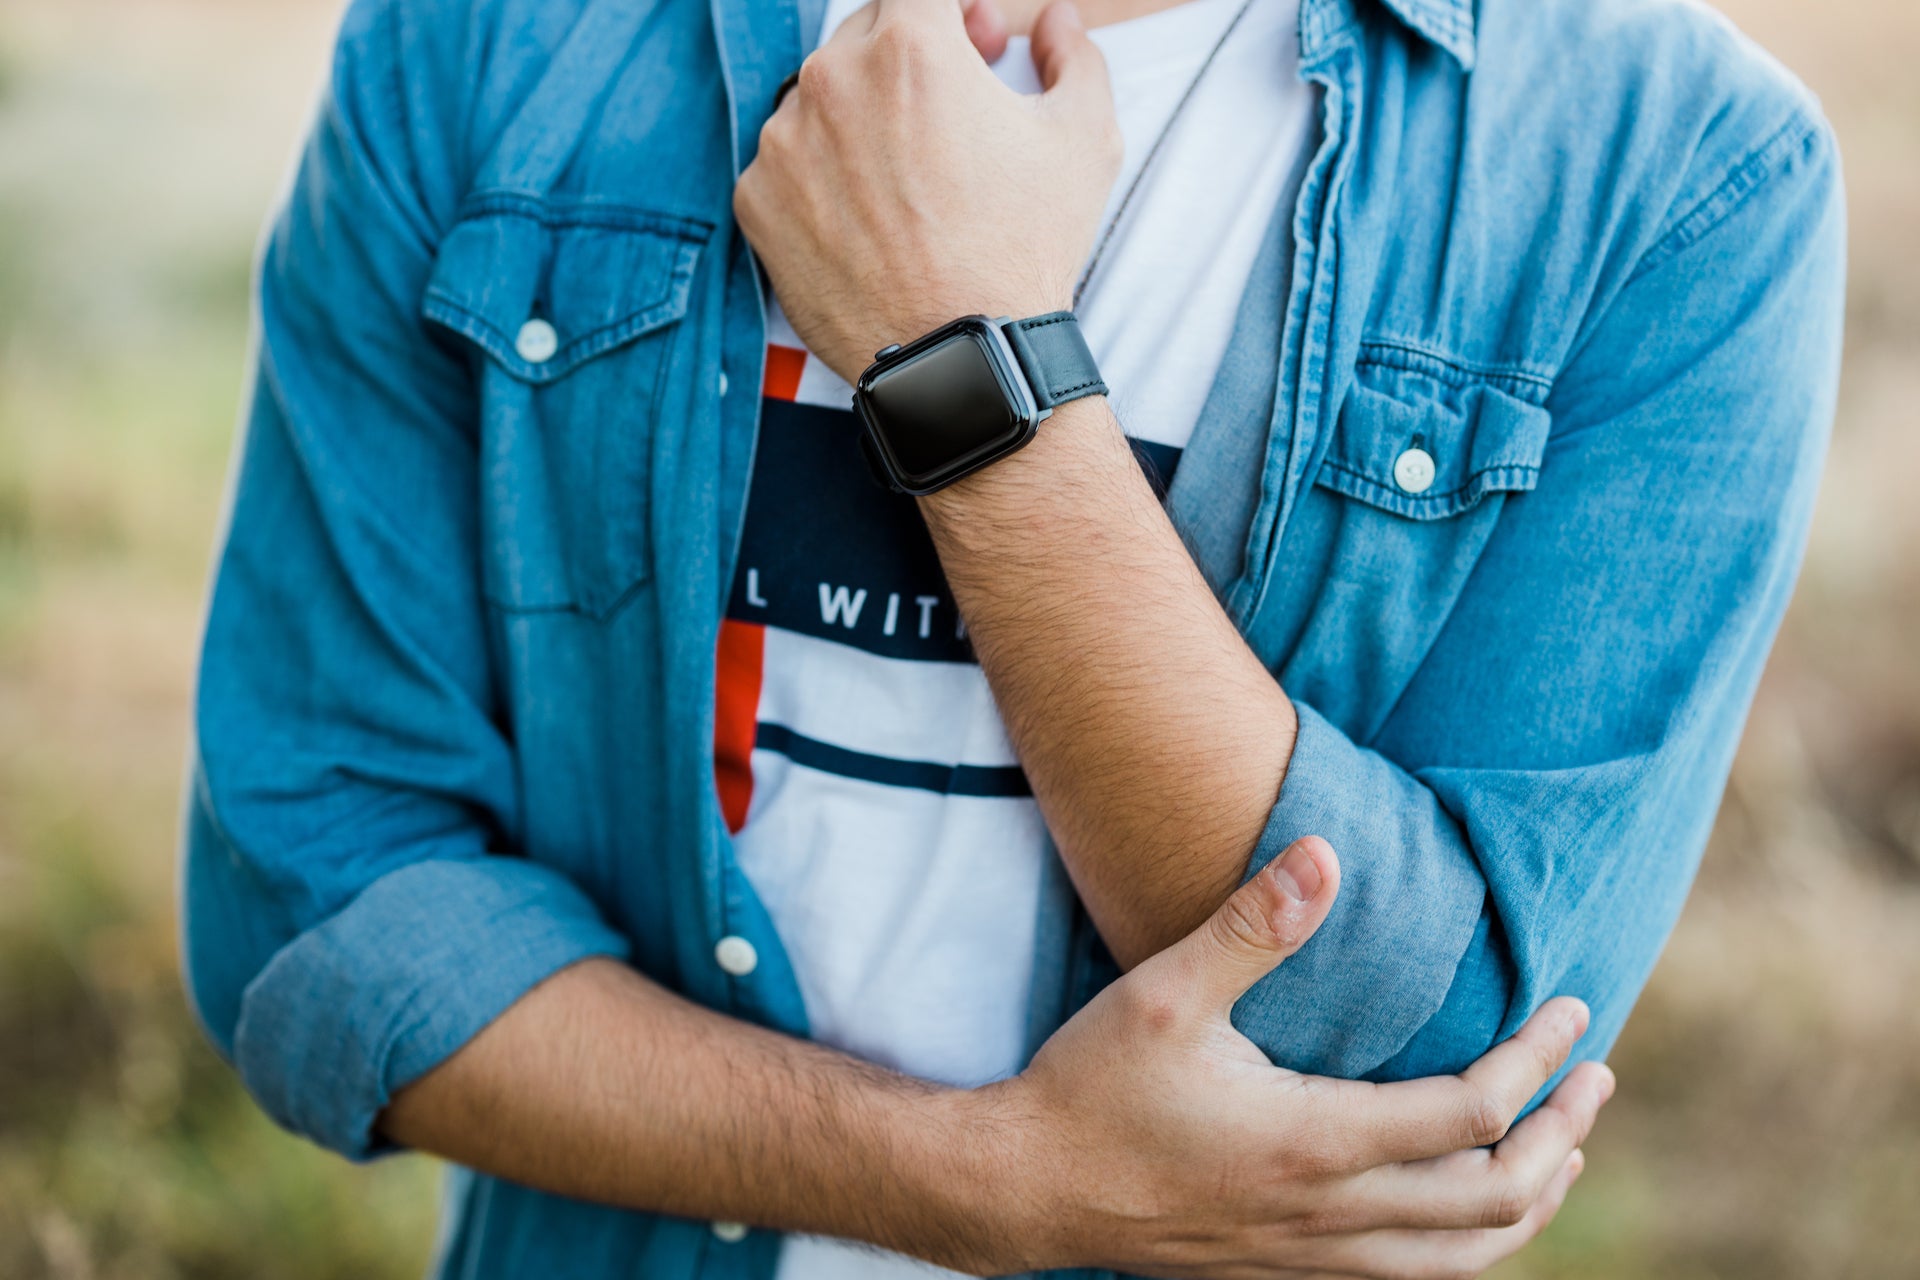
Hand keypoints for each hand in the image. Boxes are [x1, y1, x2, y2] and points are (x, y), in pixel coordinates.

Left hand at [732, 0, 1121, 381]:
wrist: (961, 357)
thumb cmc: (1025, 249)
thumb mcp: (1083, 141)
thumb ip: (1075, 58)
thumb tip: (1057, 21)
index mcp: (910, 46)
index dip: (951, 11)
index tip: (970, 43)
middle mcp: (833, 79)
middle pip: (865, 35)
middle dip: (909, 60)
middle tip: (951, 116)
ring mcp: (783, 141)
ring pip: (819, 100)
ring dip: (859, 119)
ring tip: (907, 180)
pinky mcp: (755, 200)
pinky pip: (784, 165)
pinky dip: (820, 179)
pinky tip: (866, 219)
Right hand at [969, 838, 1613, 1277]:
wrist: (1025, 1189)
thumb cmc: (1093, 1088)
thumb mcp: (1163, 995)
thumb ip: (1249, 927)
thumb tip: (1324, 853)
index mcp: (1313, 1143)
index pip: (1474, 1113)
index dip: (1539, 1061)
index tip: (1571, 1010)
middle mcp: (1329, 1215)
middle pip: (1495, 1199)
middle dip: (1564, 1135)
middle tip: (1596, 1077)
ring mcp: (1311, 1258)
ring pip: (1465, 1258)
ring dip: (1531, 1202)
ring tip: (1564, 1148)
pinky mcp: (1286, 1273)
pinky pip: (1414, 1279)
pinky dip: (1471, 1247)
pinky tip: (1469, 1212)